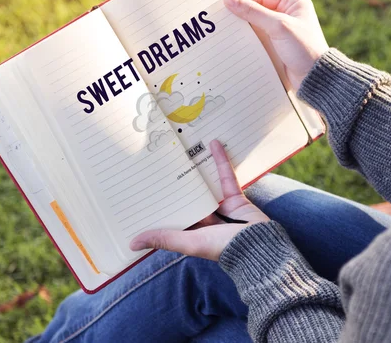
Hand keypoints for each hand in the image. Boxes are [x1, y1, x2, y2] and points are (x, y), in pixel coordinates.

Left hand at [129, 140, 269, 260]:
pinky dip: (221, 161)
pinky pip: (226, 176)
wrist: (259, 246)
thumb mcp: (189, 242)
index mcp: (192, 232)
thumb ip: (164, 238)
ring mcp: (221, 207)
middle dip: (176, 182)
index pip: (172, 215)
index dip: (160, 204)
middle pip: (188, 197)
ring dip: (197, 168)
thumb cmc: (222, 248)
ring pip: (206, 184)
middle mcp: (205, 219)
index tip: (144, 189)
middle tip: (160, 161)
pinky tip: (213, 143)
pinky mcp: (235, 196)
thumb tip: (131, 243)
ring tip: (184, 149)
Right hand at [224, 0, 328, 89]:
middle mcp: (288, 14)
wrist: (314, 78)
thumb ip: (253, 12)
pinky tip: (238, 45)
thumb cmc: (303, 49)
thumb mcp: (278, 26)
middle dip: (242, 16)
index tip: (225, 7)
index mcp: (293, 2)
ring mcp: (283, 31)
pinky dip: (249, 41)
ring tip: (227, 34)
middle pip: (258, 9)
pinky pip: (259, 39)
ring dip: (244, 30)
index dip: (244, 0)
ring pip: (256, 25)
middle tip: (223, 21)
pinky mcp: (278, 46)